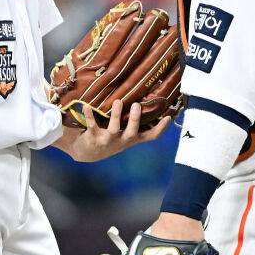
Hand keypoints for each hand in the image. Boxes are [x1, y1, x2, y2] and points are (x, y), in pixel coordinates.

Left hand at [55, 99, 170, 161]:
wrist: (88, 153)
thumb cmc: (111, 138)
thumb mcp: (125, 133)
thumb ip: (135, 122)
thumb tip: (146, 101)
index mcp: (131, 138)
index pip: (150, 136)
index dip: (160, 128)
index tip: (168, 116)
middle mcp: (122, 140)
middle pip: (132, 132)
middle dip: (135, 119)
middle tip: (136, 105)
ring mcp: (108, 140)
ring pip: (113, 129)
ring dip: (115, 116)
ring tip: (117, 101)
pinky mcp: (93, 138)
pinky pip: (92, 126)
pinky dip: (90, 116)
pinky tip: (86, 106)